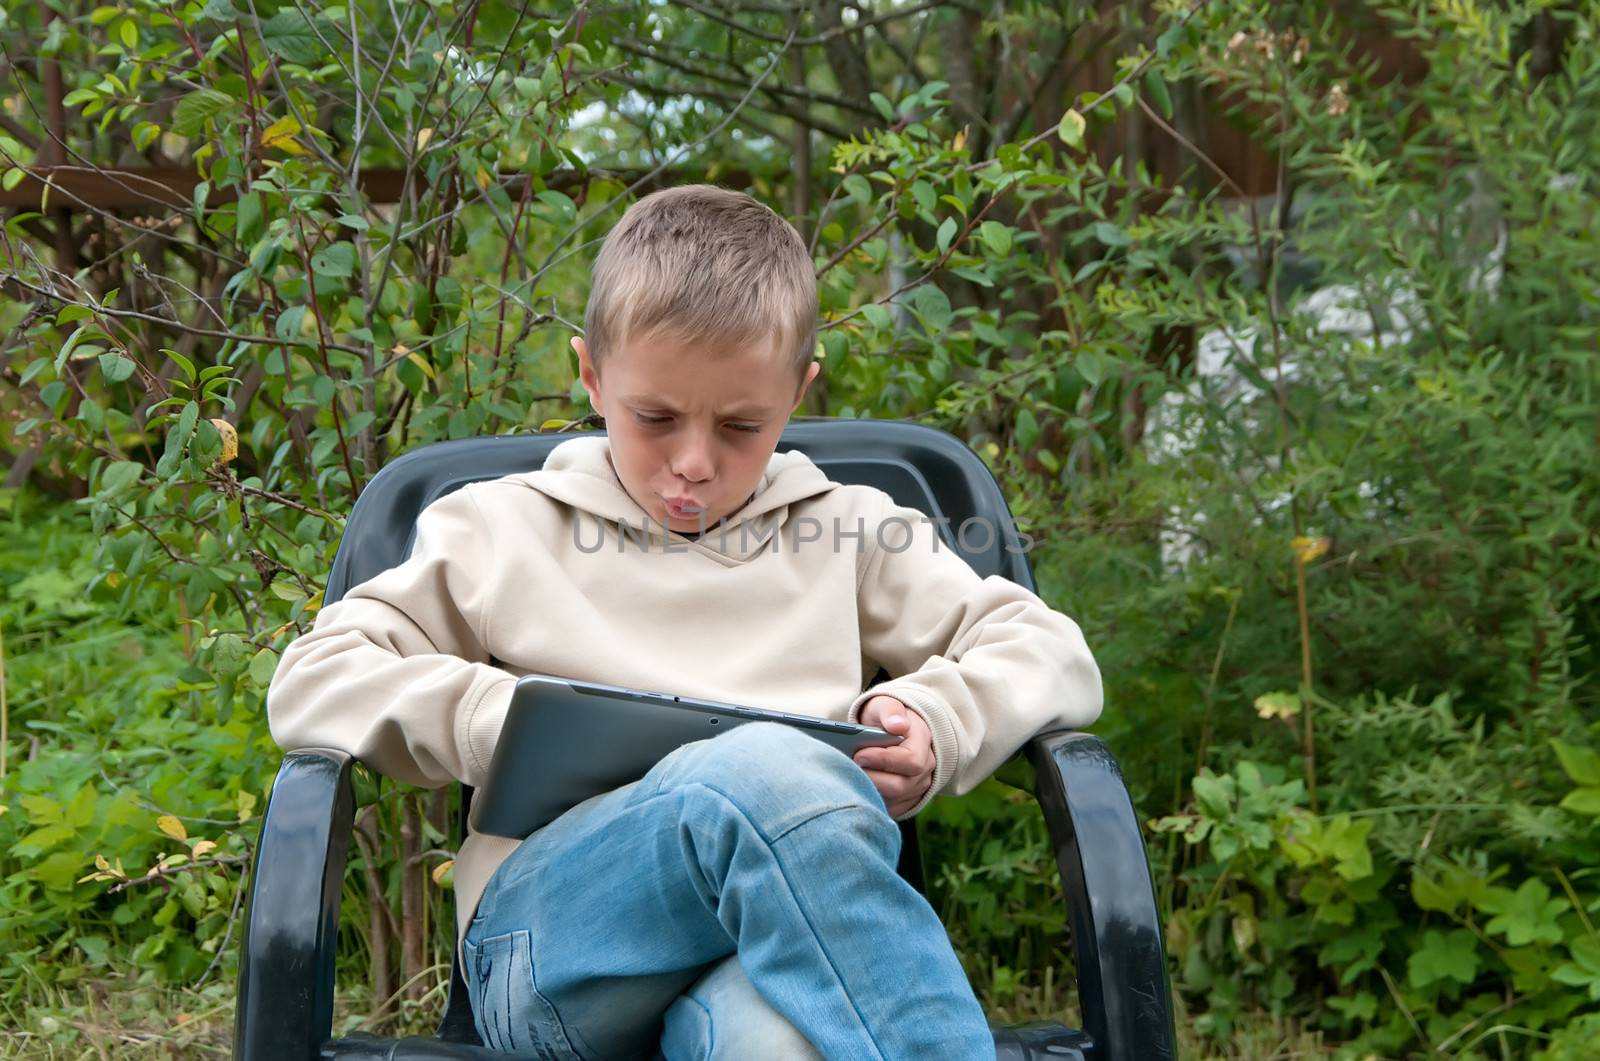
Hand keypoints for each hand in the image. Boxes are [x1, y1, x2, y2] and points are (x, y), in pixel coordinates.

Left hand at [853, 695, 934, 817]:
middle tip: (849, 768)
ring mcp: (917, 786)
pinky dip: (871, 801)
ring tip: (849, 778)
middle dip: (872, 778)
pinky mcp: (905, 800)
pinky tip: (855, 788)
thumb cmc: (886, 717)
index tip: (859, 754)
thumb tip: (897, 726)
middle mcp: (925, 768)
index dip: (884, 760)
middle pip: (901, 785)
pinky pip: (889, 809)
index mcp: (923, 742)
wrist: (890, 730)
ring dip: (869, 790)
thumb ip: (890, 712)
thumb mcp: (886, 704)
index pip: (911, 760)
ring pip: (893, 800)